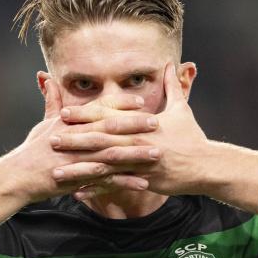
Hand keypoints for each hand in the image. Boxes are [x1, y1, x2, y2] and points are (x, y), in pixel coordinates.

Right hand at [2, 79, 160, 203]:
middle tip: (157, 123)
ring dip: (136, 155)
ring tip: (157, 153)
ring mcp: (79, 160)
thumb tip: (49, 79)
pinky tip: (144, 183)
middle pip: (110, 129)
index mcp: (71, 123)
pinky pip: (107, 181)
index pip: (99, 109)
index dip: (121, 104)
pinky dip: (125, 182)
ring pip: (112, 155)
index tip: (141, 101)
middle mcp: (76, 138)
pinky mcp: (79, 180)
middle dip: (135, 125)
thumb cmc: (33, 149)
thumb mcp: (44, 123)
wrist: (19, 176)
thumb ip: (52, 102)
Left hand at [50, 63, 211, 198]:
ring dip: (79, 169)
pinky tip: (77, 192)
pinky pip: (115, 186)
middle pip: (101, 141)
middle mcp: (138, 143)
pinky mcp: (143, 181)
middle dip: (75, 141)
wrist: (207, 166)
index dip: (84, 115)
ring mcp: (140, 164)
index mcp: (142, 125)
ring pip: (104, 166)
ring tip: (56, 172)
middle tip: (51, 140)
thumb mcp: (182, 109)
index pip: (108, 117)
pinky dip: (96, 190)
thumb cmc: (193, 137)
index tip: (63, 113)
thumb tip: (169, 64)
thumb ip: (172, 87)